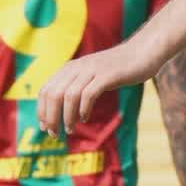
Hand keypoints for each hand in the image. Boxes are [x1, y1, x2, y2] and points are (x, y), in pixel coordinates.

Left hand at [34, 42, 161, 135]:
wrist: (144, 52)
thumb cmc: (119, 68)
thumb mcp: (93, 75)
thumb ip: (78, 86)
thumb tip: (64, 109)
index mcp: (70, 68)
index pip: (46, 90)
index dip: (42, 111)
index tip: (45, 127)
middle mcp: (77, 67)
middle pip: (53, 94)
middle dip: (51, 117)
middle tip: (54, 134)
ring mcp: (92, 70)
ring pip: (69, 96)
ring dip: (66, 117)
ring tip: (70, 130)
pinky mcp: (108, 75)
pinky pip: (89, 94)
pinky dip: (83, 109)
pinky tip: (85, 118)